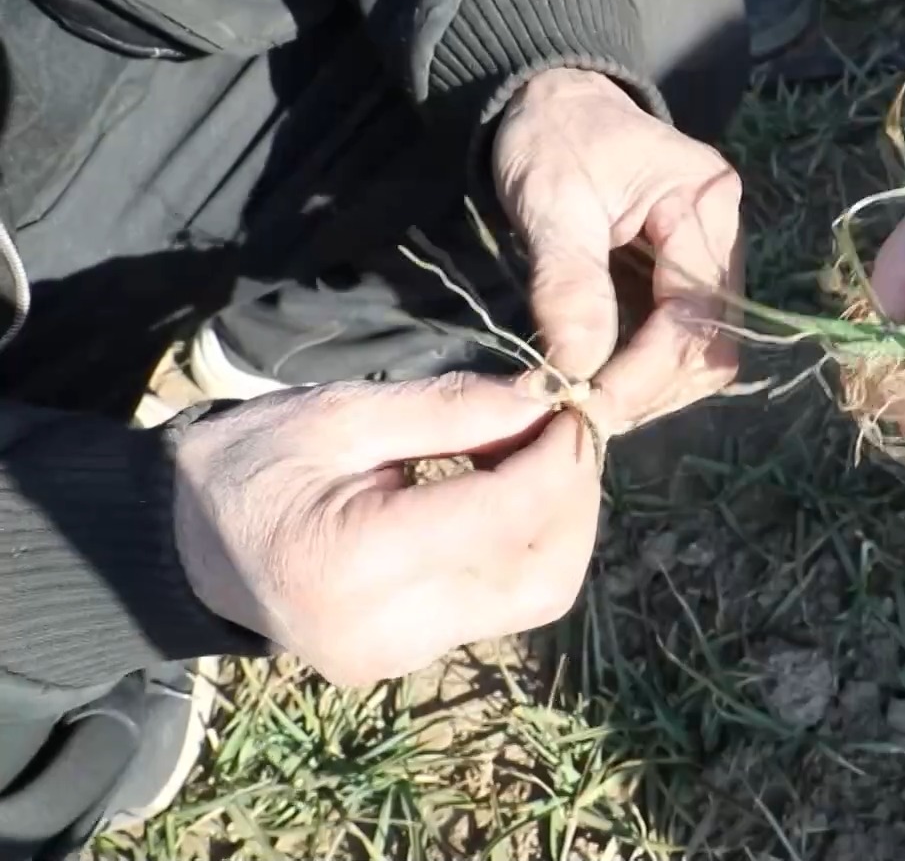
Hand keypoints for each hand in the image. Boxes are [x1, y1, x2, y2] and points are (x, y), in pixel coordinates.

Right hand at [171, 372, 601, 685]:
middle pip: (540, 572)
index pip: (505, 515)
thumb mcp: (338, 413)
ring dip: (560, 524)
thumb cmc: (248, 462)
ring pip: (534, 595)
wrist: (176, 544)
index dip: (559, 459)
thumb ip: (449, 410)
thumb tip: (546, 398)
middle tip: (568, 429)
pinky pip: (501, 604)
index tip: (575, 406)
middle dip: (573, 495)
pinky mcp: (408, 660)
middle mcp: (385, 628)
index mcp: (354, 561)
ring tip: (541, 456)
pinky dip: (524, 546)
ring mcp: (399, 657)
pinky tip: (509, 494)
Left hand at [493, 68, 741, 431]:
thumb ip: (568, 284)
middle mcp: (725, 232)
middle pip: (713, 342)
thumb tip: (576, 371)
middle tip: (584, 416)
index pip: (696, 313)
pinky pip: (686, 341)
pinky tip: (606, 382)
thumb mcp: (550, 200)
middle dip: (651, 388)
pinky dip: (648, 373)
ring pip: (706, 352)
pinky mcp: (689, 276)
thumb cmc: (551, 138)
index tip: (587, 406)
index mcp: (703, 200)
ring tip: (591, 404)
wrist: (552, 100)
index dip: (646, 370)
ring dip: (653, 390)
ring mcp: (713, 257)